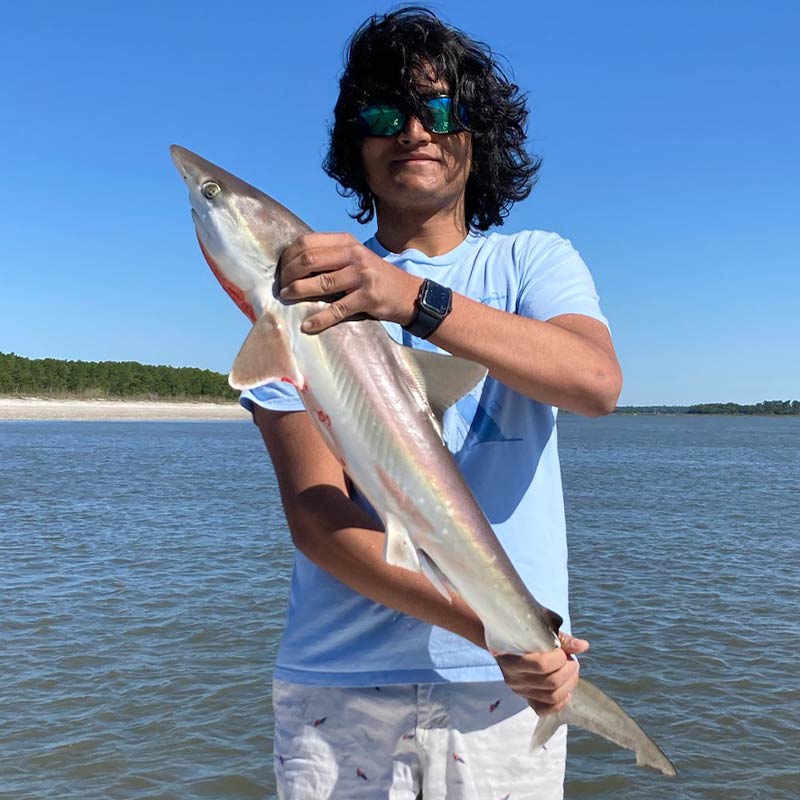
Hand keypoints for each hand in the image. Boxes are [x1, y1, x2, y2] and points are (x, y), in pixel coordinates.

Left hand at [278, 232, 420, 332]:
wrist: (406, 292)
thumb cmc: (373, 276)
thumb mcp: (354, 257)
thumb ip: (329, 256)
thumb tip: (292, 264)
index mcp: (346, 242)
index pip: (307, 242)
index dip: (288, 256)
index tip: (281, 270)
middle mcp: (353, 255)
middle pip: (309, 260)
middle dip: (289, 274)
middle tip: (281, 286)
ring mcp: (361, 276)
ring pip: (321, 283)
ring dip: (298, 292)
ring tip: (287, 298)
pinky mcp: (367, 298)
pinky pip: (337, 310)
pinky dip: (319, 319)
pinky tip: (307, 326)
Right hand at [495, 633, 589, 714]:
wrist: (504, 640)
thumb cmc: (524, 632)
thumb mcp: (541, 629)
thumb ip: (561, 639)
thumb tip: (583, 646)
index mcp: (511, 657)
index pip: (542, 664)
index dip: (560, 658)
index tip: (563, 651)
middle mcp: (513, 677)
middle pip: (551, 682)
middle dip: (569, 671)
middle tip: (572, 661)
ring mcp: (520, 690)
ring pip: (552, 696)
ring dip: (569, 685)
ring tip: (571, 672)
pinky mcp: (526, 699)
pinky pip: (545, 709)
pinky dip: (560, 703)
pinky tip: (567, 692)